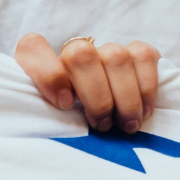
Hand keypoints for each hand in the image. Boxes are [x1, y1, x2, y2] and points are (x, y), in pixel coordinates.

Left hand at [13, 34, 161, 132]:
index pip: (32, 47)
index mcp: (40, 64)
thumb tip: (52, 132)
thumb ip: (43, 118)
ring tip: (127, 125)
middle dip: (96, 96)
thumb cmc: (69, 126)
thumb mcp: (48, 124)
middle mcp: (73, 52)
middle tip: (104, 126)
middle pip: (80, 55)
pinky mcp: (136, 52)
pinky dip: (147, 88)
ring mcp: (105, 50)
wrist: (107, 120)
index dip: (48, 74)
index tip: (64, 105)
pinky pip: (144, 56)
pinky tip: (144, 112)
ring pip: (116, 57)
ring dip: (125, 98)